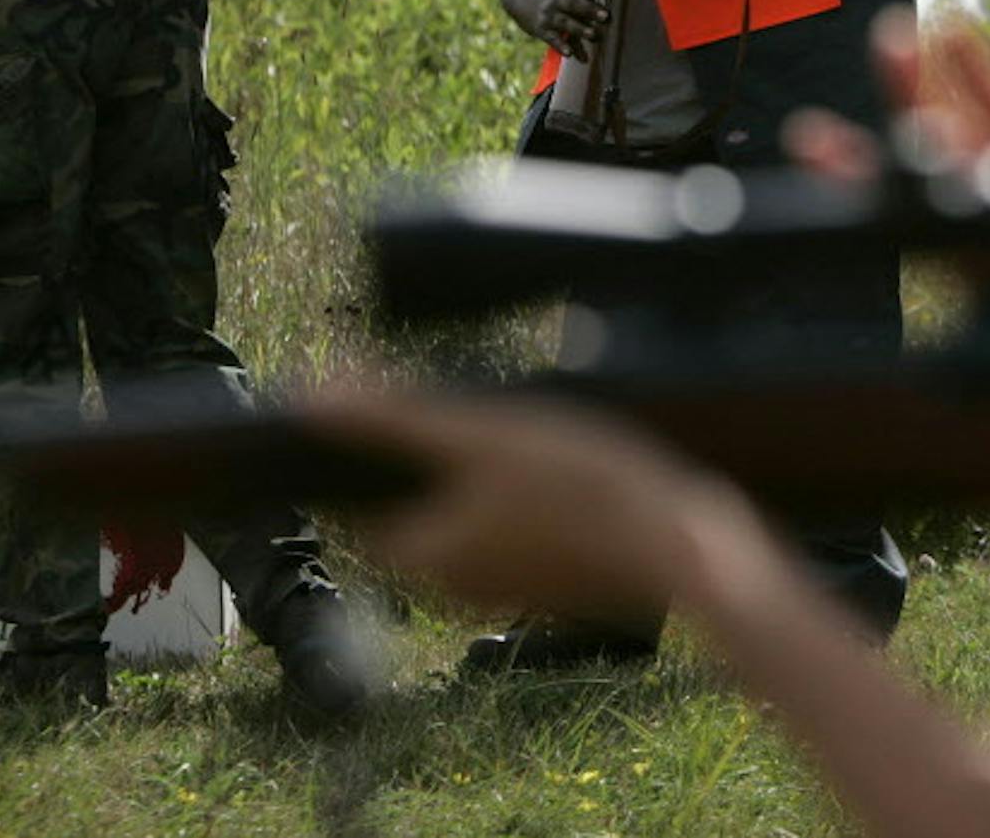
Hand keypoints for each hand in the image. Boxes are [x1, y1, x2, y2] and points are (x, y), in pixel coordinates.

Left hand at [311, 392, 740, 620]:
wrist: (677, 543)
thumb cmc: (580, 487)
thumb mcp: (481, 434)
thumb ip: (394, 418)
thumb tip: (311, 398)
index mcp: (421, 554)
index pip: (358, 506)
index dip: (372, 455)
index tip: (402, 412)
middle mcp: (449, 587)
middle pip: (411, 511)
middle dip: (429, 464)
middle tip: (471, 416)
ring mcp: (498, 591)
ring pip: (461, 521)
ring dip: (475, 482)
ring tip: (520, 436)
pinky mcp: (541, 587)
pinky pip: (505, 537)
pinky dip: (514, 505)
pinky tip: (555, 470)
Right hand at [519, 0, 609, 60]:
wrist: (525, 2)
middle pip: (572, 2)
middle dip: (589, 9)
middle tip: (606, 16)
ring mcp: (548, 16)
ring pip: (565, 22)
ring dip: (579, 29)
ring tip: (593, 34)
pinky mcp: (543, 31)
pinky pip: (553, 39)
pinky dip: (562, 46)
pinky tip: (571, 54)